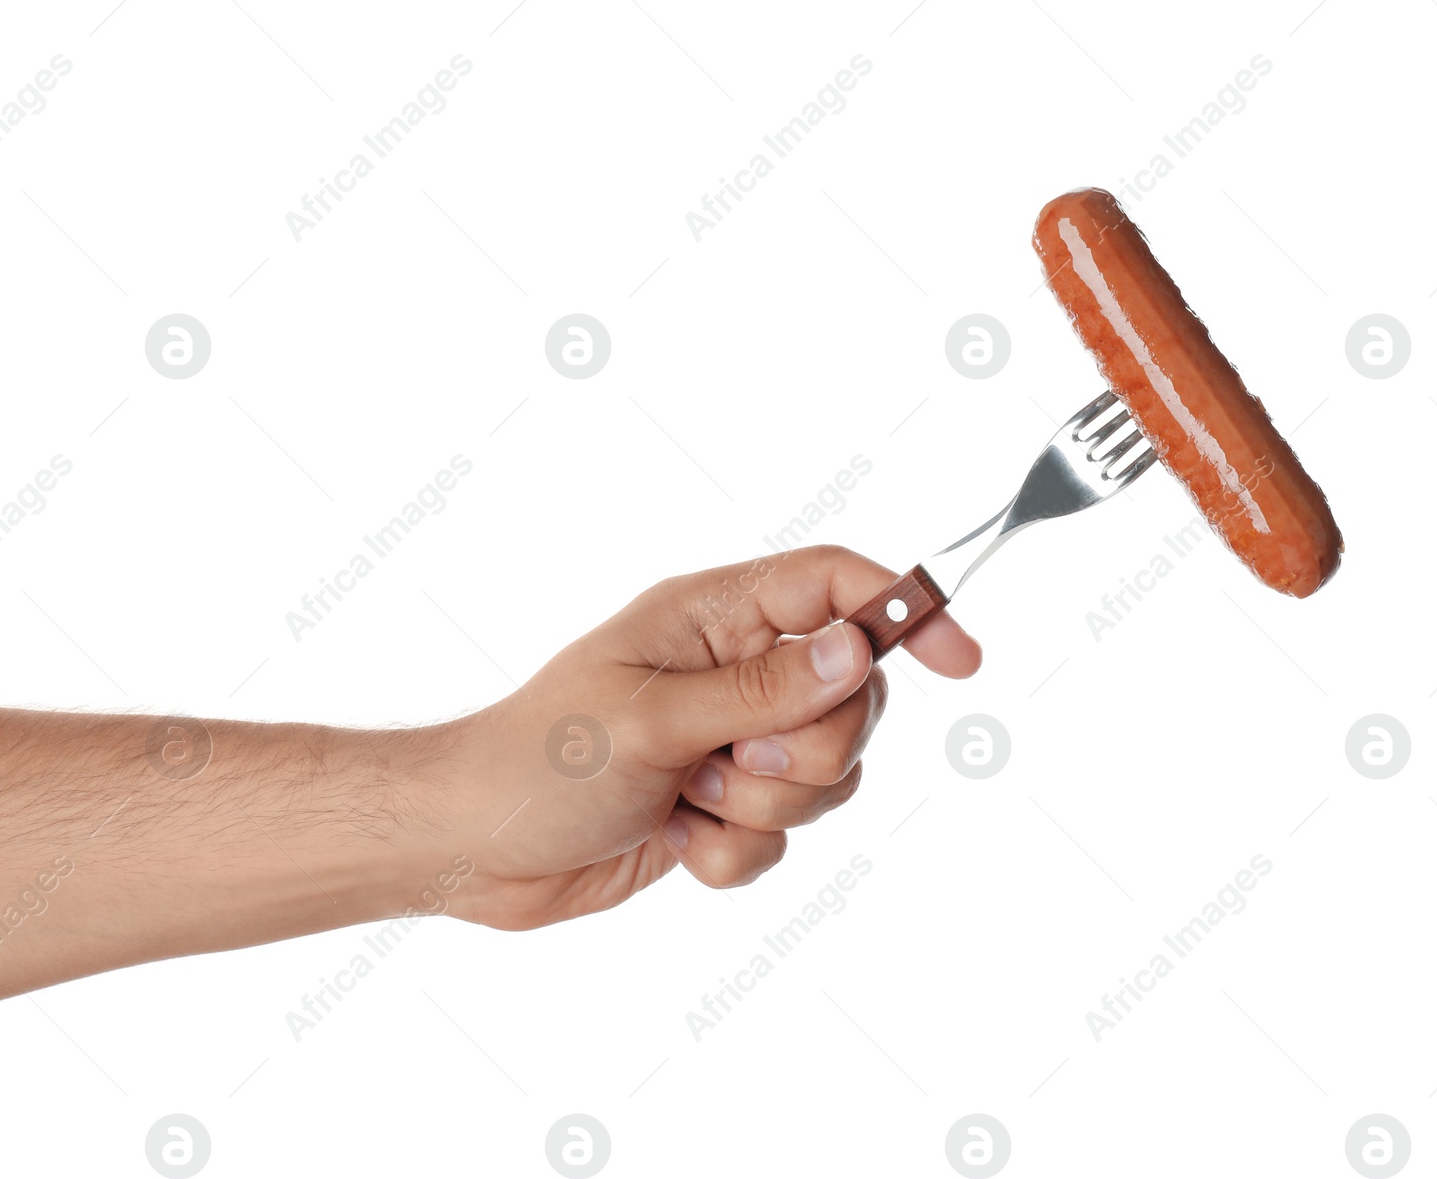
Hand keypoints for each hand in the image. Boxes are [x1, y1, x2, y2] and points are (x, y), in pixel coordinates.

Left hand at [433, 545, 980, 929]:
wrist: (476, 848)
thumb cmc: (537, 759)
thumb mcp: (652, 717)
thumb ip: (765, 687)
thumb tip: (857, 646)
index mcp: (713, 618)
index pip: (832, 586)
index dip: (902, 610)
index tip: (961, 660)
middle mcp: (734, 673)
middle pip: (851, 697)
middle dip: (807, 748)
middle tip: (732, 759)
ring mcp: (733, 740)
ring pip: (827, 773)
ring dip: (765, 803)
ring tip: (689, 799)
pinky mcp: (724, 805)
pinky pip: (785, 834)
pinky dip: (735, 850)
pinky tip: (675, 838)